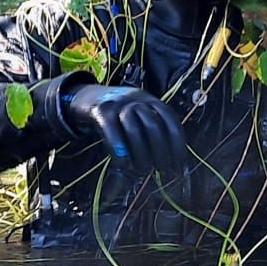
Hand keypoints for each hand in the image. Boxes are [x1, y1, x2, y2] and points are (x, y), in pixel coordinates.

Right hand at [64, 83, 186, 177]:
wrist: (87, 94)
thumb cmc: (119, 114)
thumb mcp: (139, 115)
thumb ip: (153, 131)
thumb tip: (173, 163)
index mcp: (151, 100)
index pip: (170, 121)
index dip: (177, 144)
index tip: (179, 164)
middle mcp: (136, 99)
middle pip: (153, 125)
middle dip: (161, 152)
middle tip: (163, 171)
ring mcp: (117, 103)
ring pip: (133, 128)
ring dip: (141, 152)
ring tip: (143, 170)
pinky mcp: (100, 110)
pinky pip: (110, 129)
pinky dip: (118, 146)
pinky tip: (122, 163)